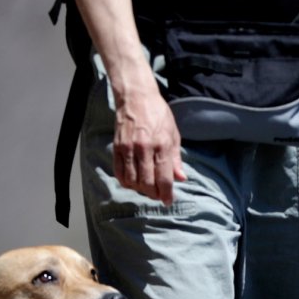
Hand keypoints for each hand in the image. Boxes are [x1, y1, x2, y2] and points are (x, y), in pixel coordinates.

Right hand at [112, 87, 186, 204]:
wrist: (136, 97)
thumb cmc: (158, 114)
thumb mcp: (173, 134)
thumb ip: (176, 159)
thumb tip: (180, 179)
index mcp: (162, 145)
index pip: (164, 178)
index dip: (166, 194)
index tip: (168, 201)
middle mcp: (144, 148)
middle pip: (147, 184)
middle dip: (154, 194)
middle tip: (158, 194)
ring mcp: (128, 148)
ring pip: (132, 181)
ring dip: (140, 189)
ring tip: (147, 187)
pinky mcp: (117, 147)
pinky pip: (119, 173)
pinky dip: (126, 182)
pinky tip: (133, 181)